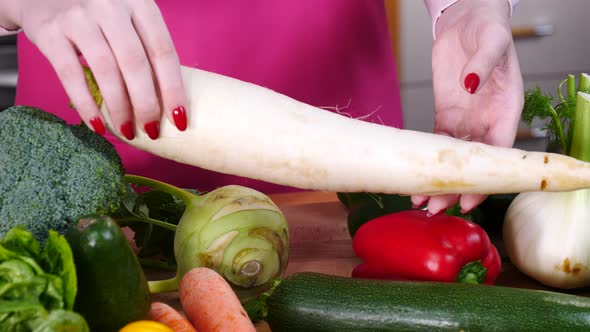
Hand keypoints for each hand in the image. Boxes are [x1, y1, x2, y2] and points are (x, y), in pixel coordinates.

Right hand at [3, 0, 187, 139]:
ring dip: (120, 107)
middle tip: (151, 130)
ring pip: (106, 70)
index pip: (163, 50)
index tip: (179, 118)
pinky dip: (86, 104)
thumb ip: (145, 47)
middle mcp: (110, 6)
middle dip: (147, 104)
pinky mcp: (50, 31)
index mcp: (139, 3)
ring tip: (127, 131)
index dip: (173, 89)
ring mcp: (78, 17)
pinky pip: (71, 75)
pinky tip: (97, 125)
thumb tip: (167, 101)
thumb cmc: (97, 15)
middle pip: (135, 63)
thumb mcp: (128, 19)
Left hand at [412, 0, 523, 214]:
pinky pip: (438, 142)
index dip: (485, 179)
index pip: (498, 153)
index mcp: (506, 109)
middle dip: (456, 187)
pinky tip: (417, 176)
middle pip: (474, 163)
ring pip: (454, 158)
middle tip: (436, 208)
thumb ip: (482, 64)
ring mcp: (466, 119)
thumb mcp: (491, 42)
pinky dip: (428, 159)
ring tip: (422, 200)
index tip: (469, 199)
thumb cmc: (488, 29)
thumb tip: (471, 83)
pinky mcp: (447, 114)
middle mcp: (487, 121)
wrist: (468, 19)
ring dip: (440, 179)